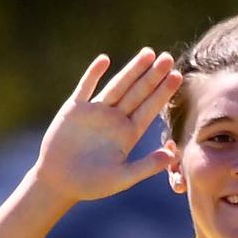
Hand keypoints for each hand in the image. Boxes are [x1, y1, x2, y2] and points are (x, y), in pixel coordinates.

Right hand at [32, 49, 182, 202]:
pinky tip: (105, 60)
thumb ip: (146, 167)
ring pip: (117, 86)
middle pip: (138, 93)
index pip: (150, 109)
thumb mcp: (122, 178)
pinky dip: (93, 74)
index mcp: (128, 134)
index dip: (163, 92)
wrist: (60, 182)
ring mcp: (95, 112)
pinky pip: (85, 88)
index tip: (177, 76)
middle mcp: (115, 119)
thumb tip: (171, 155)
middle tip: (168, 58)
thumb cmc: (92, 184)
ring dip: (131, 70)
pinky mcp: (74, 110)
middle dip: (152, 75)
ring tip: (148, 53)